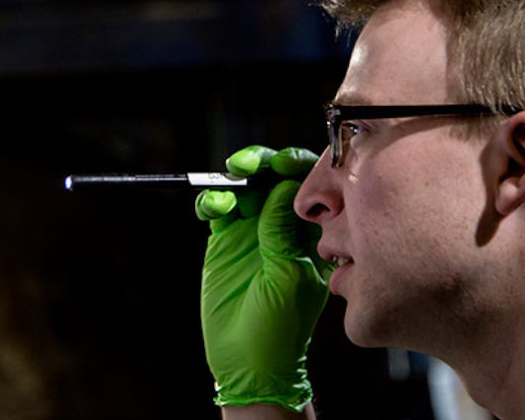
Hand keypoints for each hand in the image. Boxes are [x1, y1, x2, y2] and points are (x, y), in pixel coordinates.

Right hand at [196, 146, 331, 412]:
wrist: (249, 361)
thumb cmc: (281, 326)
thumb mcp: (288, 275)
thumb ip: (281, 232)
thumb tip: (282, 187)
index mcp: (311, 233)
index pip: (309, 187)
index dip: (298, 168)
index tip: (285, 165)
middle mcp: (282, 226)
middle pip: (274, 178)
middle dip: (263, 163)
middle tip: (250, 164)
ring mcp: (252, 232)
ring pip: (245, 187)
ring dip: (236, 176)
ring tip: (231, 181)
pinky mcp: (224, 241)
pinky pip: (217, 208)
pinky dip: (213, 200)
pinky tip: (215, 209)